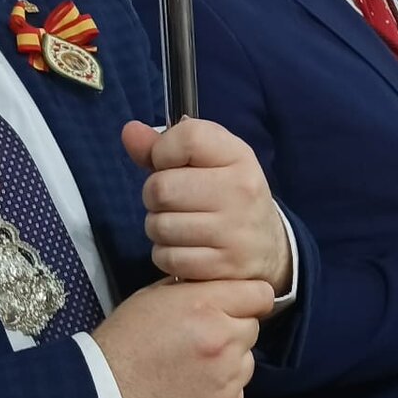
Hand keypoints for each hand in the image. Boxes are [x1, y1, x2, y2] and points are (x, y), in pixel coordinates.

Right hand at [91, 278, 271, 397]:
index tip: (237, 305)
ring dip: (229, 361)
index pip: (260, 294)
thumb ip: (192, 289)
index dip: (248, 298)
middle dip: (233, 329)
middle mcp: (223, 340)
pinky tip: (191, 390)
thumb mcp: (152, 298)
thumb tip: (215, 286)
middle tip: (202, 338)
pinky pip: (236, 391)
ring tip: (192, 367)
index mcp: (206, 306)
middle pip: (252, 327)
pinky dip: (220, 390)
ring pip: (246, 361)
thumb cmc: (122, 344)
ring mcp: (227, 378)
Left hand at [122, 119, 290, 293]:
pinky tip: (186, 249)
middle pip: (161, 187)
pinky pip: (168, 258)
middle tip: (172, 202)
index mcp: (239, 156)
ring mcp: (234, 231)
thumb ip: (164, 146)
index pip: (188, 138)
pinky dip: (167, 255)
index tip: (168, 164)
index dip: (163, 151)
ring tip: (179, 225)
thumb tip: (130, 131)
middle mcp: (241, 190)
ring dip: (158, 227)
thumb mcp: (207, 162)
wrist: (268, 248)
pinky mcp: (223, 266)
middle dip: (154, 196)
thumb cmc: (228, 196)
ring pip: (159, 226)